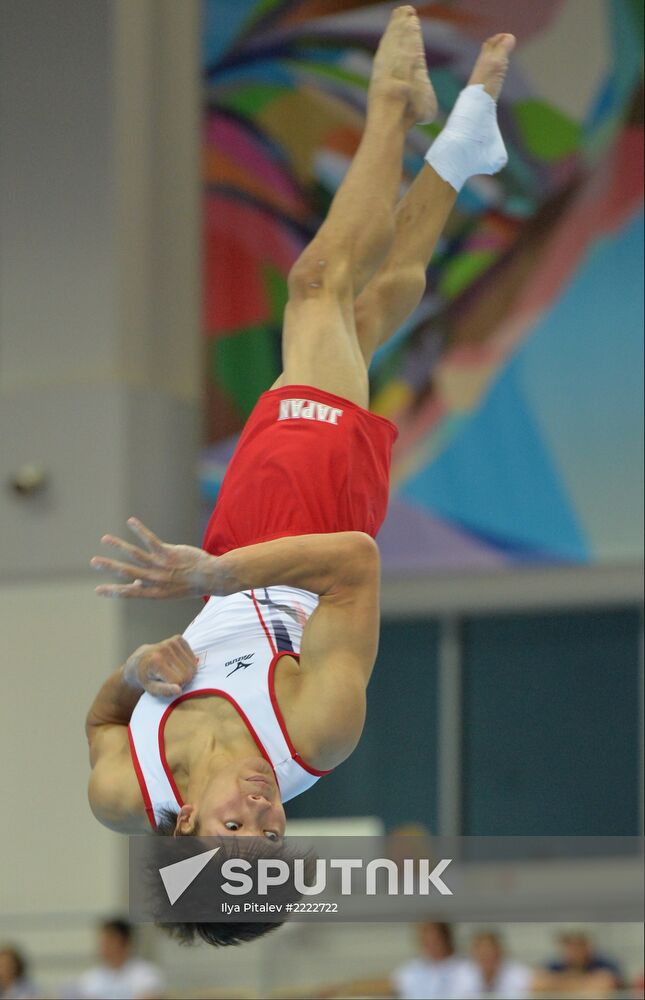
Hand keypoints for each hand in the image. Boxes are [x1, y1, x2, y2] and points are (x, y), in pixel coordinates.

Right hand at [90, 517, 215, 598]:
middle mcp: (156, 580)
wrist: (212, 577)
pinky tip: (130, 521)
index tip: (98, 590)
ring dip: (118, 546)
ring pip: (136, 555)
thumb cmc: (191, 584)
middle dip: (109, 567)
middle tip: (93, 562)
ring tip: (105, 538)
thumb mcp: (170, 592)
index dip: (113, 591)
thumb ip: (152, 588)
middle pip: (128, 573)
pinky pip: (151, 540)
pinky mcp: (169, 553)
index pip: (129, 593)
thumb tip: (136, 583)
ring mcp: (162, 566)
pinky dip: (140, 530)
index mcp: (155, 593)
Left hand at [124, 635, 198, 697]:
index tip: (166, 685)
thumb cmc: (145, 677)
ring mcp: (172, 642)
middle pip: (187, 673)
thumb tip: (179, 690)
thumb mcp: (150, 689)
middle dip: (182, 680)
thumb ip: (164, 691)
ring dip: (185, 672)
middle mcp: (165, 649)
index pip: (179, 681)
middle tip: (170, 678)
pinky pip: (192, 656)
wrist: (139, 661)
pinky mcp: (177, 639)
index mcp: (156, 662)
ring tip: (173, 671)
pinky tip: (177, 663)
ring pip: (192, 666)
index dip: (175, 687)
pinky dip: (187, 662)